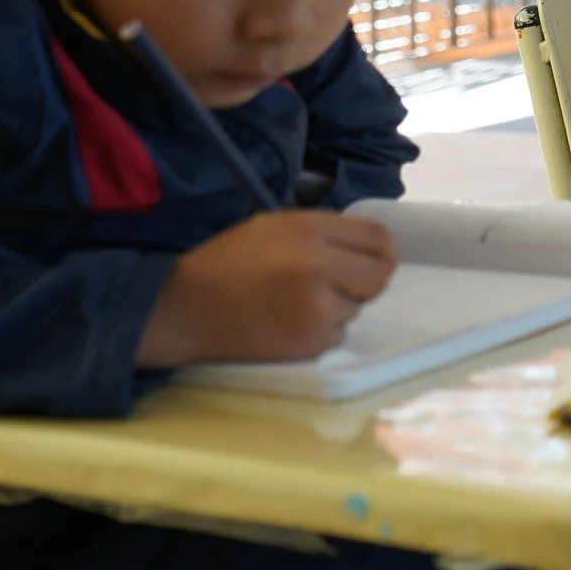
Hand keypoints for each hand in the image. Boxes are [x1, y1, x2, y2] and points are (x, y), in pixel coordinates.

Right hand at [137, 211, 399, 367]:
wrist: (186, 307)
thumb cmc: (228, 261)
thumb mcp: (274, 226)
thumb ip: (323, 233)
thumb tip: (371, 248)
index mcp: (309, 229)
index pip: (378, 239)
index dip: (383, 251)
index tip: (376, 260)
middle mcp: (318, 266)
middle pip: (379, 277)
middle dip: (365, 282)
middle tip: (341, 285)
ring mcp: (316, 308)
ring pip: (356, 309)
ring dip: (337, 308)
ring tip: (296, 303)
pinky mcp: (308, 343)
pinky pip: (336, 336)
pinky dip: (320, 332)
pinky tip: (287, 324)